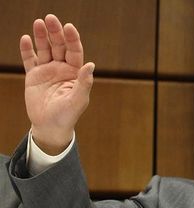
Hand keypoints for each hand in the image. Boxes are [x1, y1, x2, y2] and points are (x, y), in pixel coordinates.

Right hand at [20, 14, 94, 154]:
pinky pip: (30, 60)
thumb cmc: (68, 115)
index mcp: (75, 72)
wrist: (50, 126)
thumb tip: (91, 64)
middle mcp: (62, 68)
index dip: (72, 39)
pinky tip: (25, 39)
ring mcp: (48, 71)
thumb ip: (84, 83)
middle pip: (59, 46)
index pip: (75, 51)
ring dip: (42, 36)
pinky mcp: (34, 76)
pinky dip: (27, 50)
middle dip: (56, 32)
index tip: (69, 27)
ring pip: (45, 49)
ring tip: (38, 23)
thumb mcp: (78, 100)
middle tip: (50, 18)